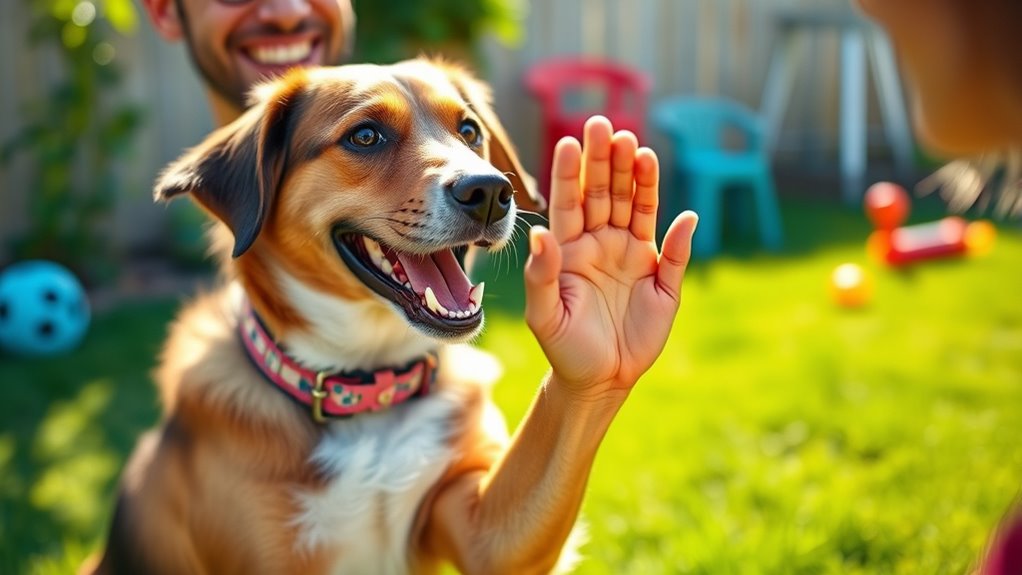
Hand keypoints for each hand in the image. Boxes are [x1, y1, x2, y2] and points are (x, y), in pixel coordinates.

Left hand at [524, 116, 697, 398]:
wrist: (598, 379)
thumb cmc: (564, 346)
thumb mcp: (544, 313)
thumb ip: (542, 273)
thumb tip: (540, 232)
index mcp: (570, 248)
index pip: (570, 201)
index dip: (570, 172)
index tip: (569, 141)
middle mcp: (602, 243)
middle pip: (605, 193)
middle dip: (604, 161)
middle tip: (604, 126)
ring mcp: (633, 256)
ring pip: (637, 208)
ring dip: (639, 180)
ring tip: (638, 149)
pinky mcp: (661, 277)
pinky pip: (673, 252)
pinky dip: (680, 234)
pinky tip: (686, 215)